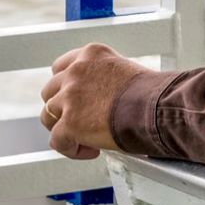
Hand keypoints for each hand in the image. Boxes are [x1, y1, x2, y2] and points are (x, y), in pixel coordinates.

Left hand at [40, 43, 152, 158]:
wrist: (157, 108)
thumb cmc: (152, 94)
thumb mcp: (126, 71)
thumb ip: (105, 78)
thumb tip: (100, 99)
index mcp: (91, 54)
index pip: (61, 66)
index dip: (65, 86)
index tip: (74, 98)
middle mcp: (76, 71)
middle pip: (50, 92)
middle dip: (62, 108)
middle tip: (80, 121)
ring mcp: (70, 96)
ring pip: (48, 116)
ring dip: (63, 129)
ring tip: (85, 138)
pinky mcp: (69, 123)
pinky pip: (57, 140)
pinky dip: (71, 149)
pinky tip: (91, 150)